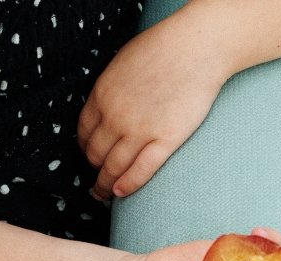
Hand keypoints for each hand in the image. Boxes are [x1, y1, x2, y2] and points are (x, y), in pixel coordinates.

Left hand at [78, 26, 232, 201]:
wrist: (196, 47)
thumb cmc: (163, 48)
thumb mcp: (121, 64)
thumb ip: (110, 88)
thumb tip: (106, 105)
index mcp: (102, 95)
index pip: (84, 133)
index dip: (85, 149)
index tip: (90, 156)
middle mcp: (115, 116)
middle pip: (95, 153)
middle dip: (94, 169)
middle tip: (97, 179)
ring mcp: (140, 130)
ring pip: (113, 167)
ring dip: (105, 185)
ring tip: (104, 194)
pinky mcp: (166, 139)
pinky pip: (141, 170)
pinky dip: (128, 185)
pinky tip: (121, 193)